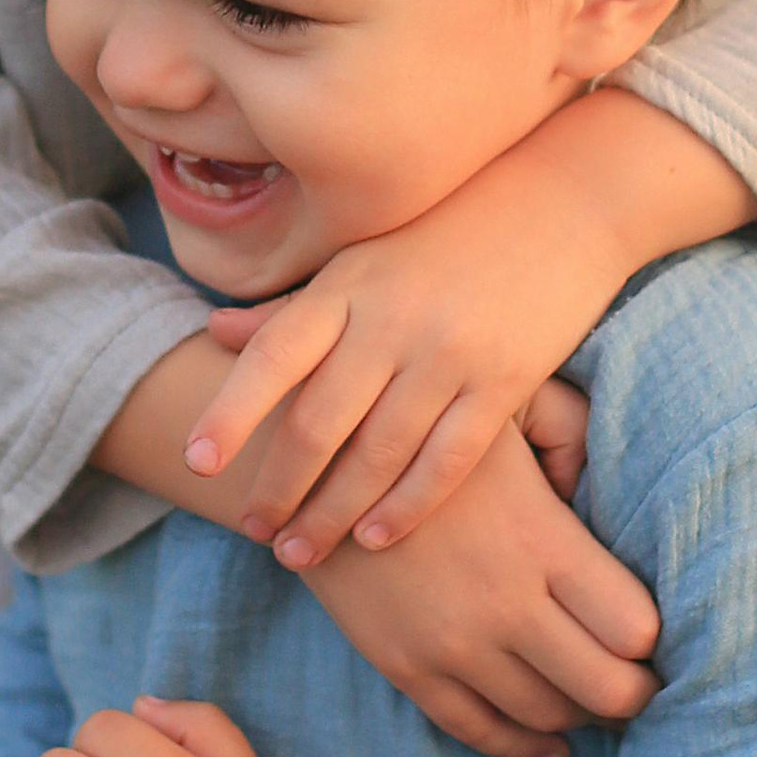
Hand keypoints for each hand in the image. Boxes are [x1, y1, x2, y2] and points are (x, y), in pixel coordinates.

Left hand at [187, 93, 755, 565]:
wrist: (560, 203)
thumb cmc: (446, 233)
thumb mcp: (365, 258)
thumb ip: (296, 307)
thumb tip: (215, 332)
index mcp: (347, 284)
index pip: (273, 354)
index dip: (231, 410)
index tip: (196, 462)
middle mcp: (391, 318)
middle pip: (318, 419)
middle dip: (279, 486)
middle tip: (254, 532)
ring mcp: (449, 351)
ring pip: (377, 452)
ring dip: (333, 513)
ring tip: (300, 553)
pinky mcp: (503, 381)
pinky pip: (447, 460)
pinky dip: (407, 506)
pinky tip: (375, 539)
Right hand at [298, 419, 654, 756]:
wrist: (306, 458)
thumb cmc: (422, 419)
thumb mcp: (507, 398)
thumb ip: (573, 432)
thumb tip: (608, 484)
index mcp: (541, 540)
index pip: (636, 628)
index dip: (658, 640)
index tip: (658, 633)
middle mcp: (505, 604)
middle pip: (605, 689)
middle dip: (636, 694)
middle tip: (645, 683)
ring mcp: (452, 645)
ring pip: (547, 717)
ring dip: (583, 718)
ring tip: (597, 700)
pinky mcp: (405, 667)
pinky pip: (478, 731)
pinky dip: (524, 748)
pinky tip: (551, 747)